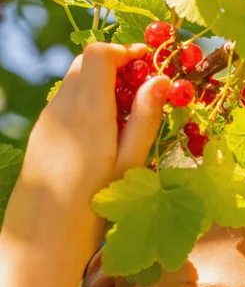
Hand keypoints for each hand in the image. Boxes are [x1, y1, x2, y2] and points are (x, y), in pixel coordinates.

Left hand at [18, 42, 170, 206]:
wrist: (45, 235)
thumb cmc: (96, 204)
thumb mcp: (129, 163)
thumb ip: (145, 119)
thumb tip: (160, 81)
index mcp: (88, 109)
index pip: (99, 54)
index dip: (125, 51)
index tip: (148, 62)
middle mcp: (62, 106)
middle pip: (85, 64)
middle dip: (114, 67)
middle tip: (141, 90)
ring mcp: (48, 120)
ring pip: (73, 83)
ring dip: (100, 86)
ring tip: (124, 118)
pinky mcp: (41, 135)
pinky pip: (64, 104)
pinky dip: (85, 103)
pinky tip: (100, 136)